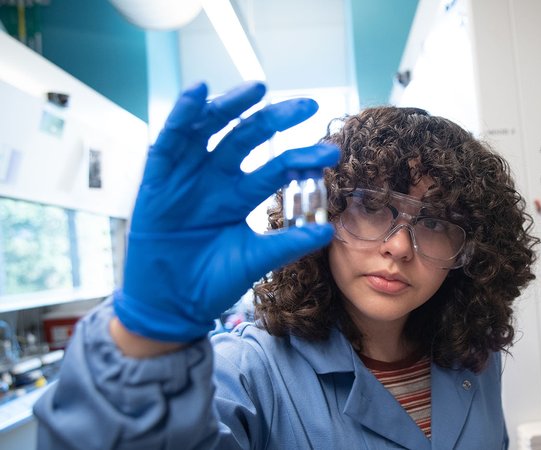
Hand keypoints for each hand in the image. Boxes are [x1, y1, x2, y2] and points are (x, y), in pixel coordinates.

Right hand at [113, 82, 339, 341]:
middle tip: (308, 105)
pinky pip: (169, 141)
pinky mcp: (157, 180)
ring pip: (211, 130)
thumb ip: (287, 244)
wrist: (170, 306)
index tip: (330, 151)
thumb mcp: (254, 260)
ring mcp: (188, 177)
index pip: (276, 167)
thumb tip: (329, 231)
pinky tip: (198, 93)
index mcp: (240, 196)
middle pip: (247, 138)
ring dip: (231, 106)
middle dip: (276, 119)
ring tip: (257, 88)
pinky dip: (181, 116)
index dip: (301, 156)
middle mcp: (216, 179)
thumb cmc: (211, 283)